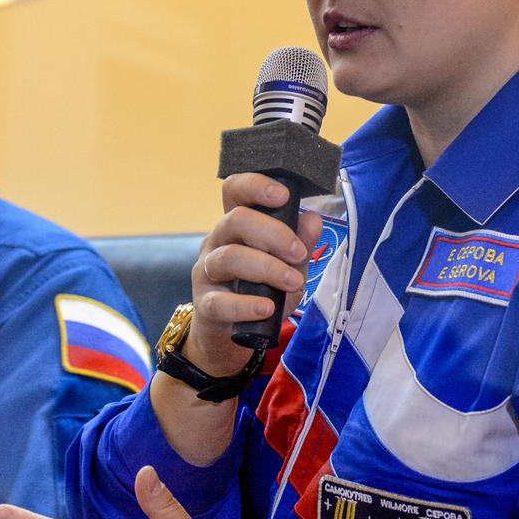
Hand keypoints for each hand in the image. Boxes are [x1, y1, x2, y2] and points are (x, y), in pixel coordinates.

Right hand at [188, 173, 321, 376]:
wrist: (236, 333)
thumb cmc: (262, 289)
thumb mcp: (289, 264)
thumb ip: (301, 242)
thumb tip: (313, 219)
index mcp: (237, 223)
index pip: (235, 189)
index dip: (256, 185)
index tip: (283, 195)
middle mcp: (217, 241)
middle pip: (235, 219)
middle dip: (273, 233)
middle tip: (298, 253)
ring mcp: (207, 272)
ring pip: (229, 257)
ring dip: (267, 268)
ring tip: (293, 282)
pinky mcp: (205, 304)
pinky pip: (220, 301)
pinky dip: (246, 305)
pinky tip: (266, 308)